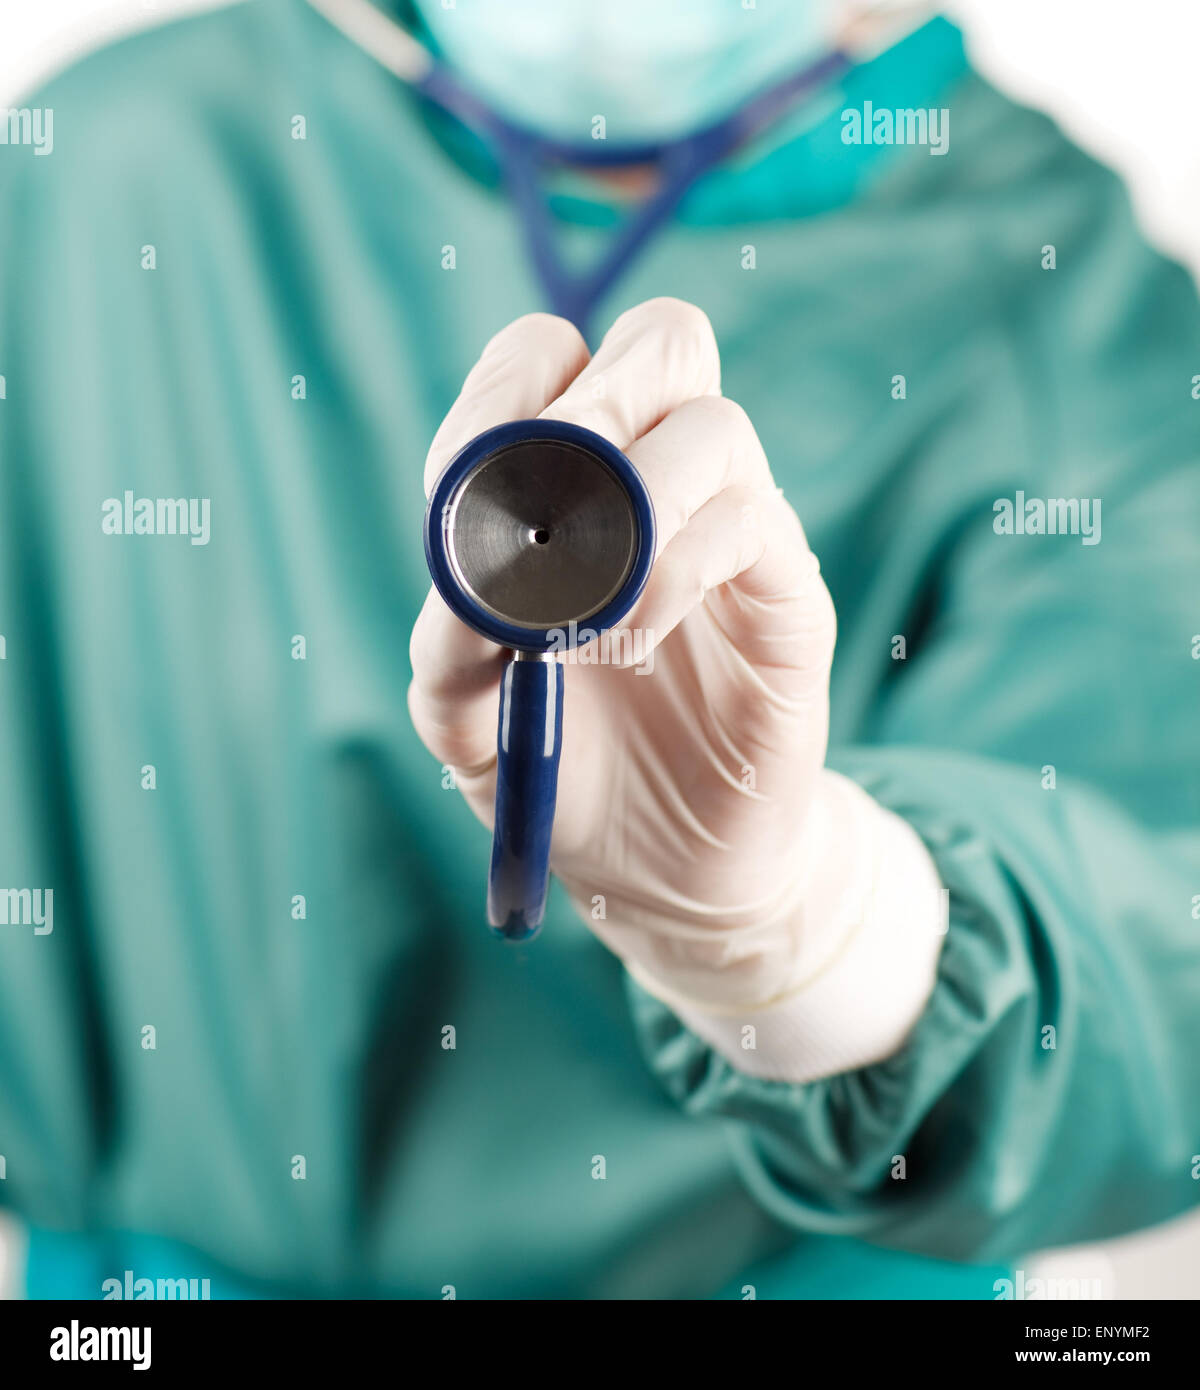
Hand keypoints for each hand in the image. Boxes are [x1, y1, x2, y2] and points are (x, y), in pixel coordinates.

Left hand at [410, 298, 842, 1010]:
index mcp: (569, 484)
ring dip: (636, 507)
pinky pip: (748, 524)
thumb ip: (444, 644)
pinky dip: (672, 573)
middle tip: (558, 498)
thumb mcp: (467, 720)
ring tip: (590, 621)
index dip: (504, 394)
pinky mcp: (787, 592)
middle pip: (663, 336)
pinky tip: (632, 642)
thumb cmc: (566, 771)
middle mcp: (659, 483)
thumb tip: (457, 582)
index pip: (547, 355)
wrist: (665, 865)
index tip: (474, 488)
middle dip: (597, 398)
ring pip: (714, 423)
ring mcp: (732, 529)